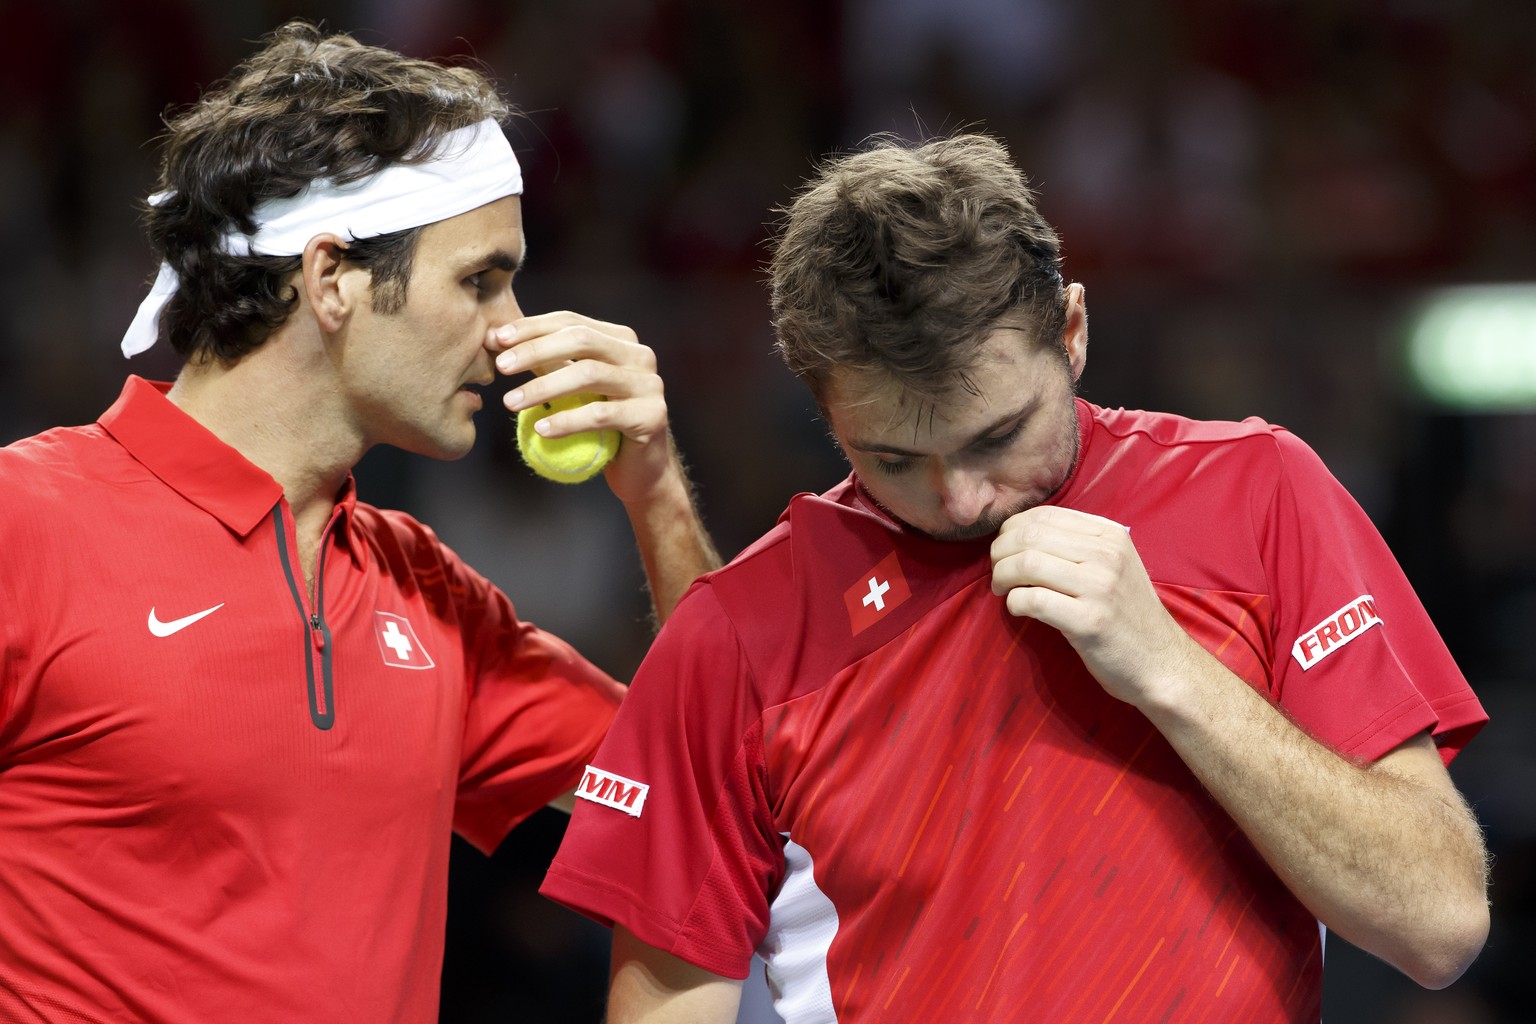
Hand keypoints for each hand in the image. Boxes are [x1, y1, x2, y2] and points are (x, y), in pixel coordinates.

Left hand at [492, 312, 676, 503]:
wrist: (642, 469)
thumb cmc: (602, 426)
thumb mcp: (574, 388)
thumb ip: (547, 363)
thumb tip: (497, 341)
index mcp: (621, 340)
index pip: (571, 322)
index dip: (532, 327)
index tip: (496, 339)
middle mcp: (640, 356)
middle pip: (582, 340)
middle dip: (536, 350)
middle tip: (501, 366)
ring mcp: (649, 385)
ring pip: (589, 374)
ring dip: (544, 386)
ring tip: (511, 402)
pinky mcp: (651, 416)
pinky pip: (601, 415)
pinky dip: (567, 421)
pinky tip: (541, 429)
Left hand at [989, 506, 1197, 709]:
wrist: (1161, 663)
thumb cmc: (1127, 616)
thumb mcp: (1114, 567)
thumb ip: (1077, 545)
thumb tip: (1018, 534)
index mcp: (1111, 535)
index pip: (1044, 515)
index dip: (1012, 530)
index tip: (1005, 551)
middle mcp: (1107, 555)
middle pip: (1030, 536)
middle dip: (1000, 553)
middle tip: (997, 574)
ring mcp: (1100, 587)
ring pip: (1027, 563)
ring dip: (1002, 577)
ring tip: (1002, 591)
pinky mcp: (1090, 621)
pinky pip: (1033, 599)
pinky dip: (1014, 602)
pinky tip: (1018, 609)